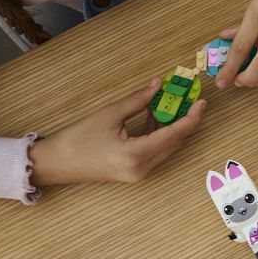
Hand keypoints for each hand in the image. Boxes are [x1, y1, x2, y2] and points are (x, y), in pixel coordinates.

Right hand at [28, 79, 204, 186]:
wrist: (56, 163)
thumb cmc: (78, 139)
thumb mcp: (109, 114)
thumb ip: (138, 100)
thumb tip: (158, 85)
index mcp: (136, 155)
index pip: (174, 135)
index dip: (191, 117)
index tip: (201, 102)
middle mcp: (142, 169)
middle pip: (174, 142)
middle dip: (183, 119)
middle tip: (188, 98)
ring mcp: (139, 173)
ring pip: (166, 147)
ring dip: (170, 126)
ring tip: (169, 103)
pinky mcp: (134, 172)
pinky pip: (155, 151)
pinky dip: (158, 134)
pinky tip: (154, 116)